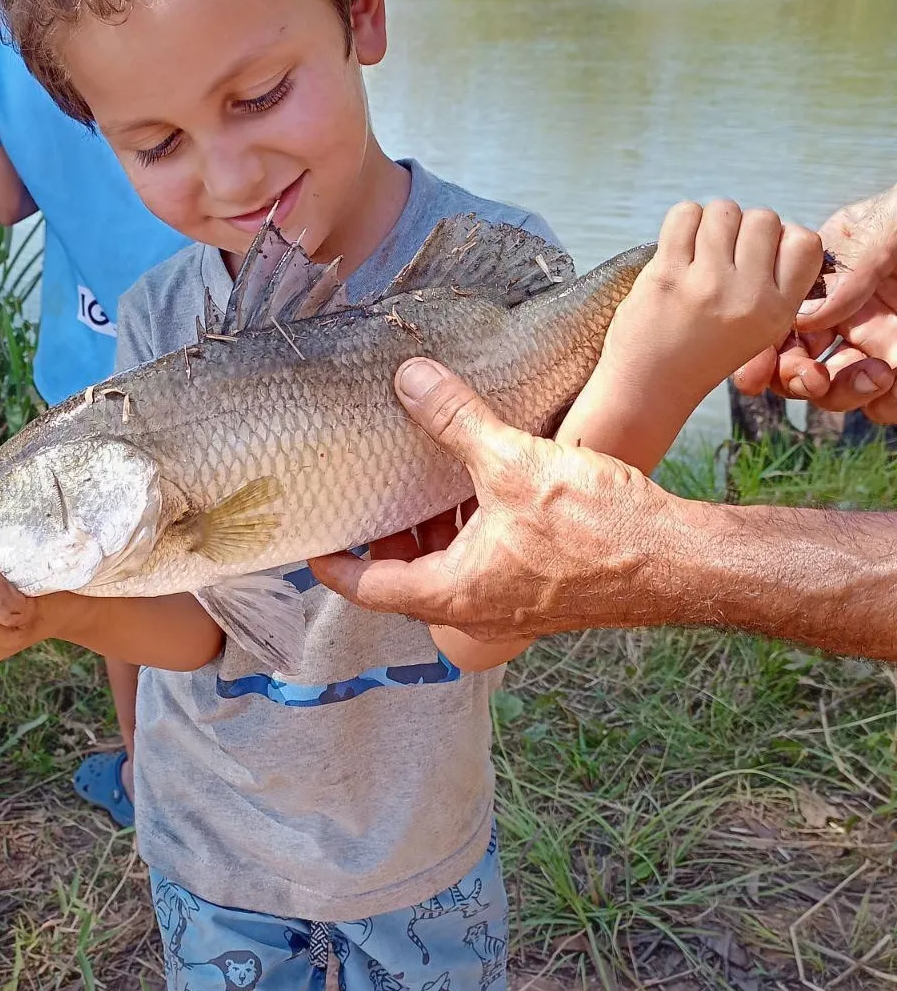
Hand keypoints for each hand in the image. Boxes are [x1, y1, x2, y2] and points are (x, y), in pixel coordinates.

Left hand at [311, 358, 668, 639]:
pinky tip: (481, 486)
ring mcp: (511, 605)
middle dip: (386, 537)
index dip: (333, 565)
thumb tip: (409, 380)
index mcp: (453, 594)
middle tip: (368, 494)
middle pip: (406, 578)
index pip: (367, 588)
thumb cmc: (599, 530)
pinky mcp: (542, 591)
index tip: (310, 543)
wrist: (680, 563)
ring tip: (419, 479)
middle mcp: (476, 610)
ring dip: (432, 530)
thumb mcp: (512, 463)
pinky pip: (486, 563)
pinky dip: (470, 531)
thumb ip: (454, 420)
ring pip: (449, 570)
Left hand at [601, 199, 824, 417]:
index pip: (805, 242)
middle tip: (719, 254)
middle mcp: (748, 296)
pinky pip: (684, 215)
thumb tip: (771, 230)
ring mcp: (708, 284)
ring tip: (696, 250)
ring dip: (709, 222)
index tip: (756, 254)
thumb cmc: (697, 355)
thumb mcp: (757, 331)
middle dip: (741, 227)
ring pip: (724, 211)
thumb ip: (771, 285)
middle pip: (763, 218)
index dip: (781, 237)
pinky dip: (681, 221)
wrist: (647, 387)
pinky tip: (676, 246)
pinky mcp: (668, 275)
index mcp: (778, 311)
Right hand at [734, 182, 896, 421]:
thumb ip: (852, 265)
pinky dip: (883, 405)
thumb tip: (806, 315)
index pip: (776, 320)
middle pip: (794, 363)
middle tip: (812, 379)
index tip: (755, 375)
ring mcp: (879, 345)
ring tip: (878, 375)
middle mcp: (848, 316)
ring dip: (840, 394)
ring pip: (832, 391)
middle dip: (793, 378)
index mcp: (831, 278)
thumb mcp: (892, 223)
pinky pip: (882, 406)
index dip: (759, 350)